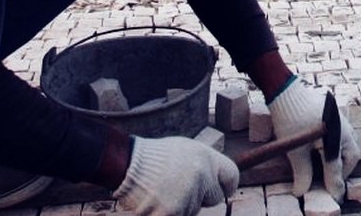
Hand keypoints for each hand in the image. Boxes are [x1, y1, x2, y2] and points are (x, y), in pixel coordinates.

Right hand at [112, 136, 238, 215]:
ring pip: (194, 209)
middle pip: (214, 198)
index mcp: (207, 157)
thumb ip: (204, 164)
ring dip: (182, 205)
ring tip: (163, 191)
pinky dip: (170, 213)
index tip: (223, 190)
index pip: (232, 176)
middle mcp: (202, 176)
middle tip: (181, 189)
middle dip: (201, 197)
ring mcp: (188, 195)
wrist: (128, 163)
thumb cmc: (155, 157)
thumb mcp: (185, 150)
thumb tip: (218, 179)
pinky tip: (157, 202)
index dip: (227, 186)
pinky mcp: (173, 212)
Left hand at [268, 79, 358, 197]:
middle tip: (332, 180)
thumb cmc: (291, 119)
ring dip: (342, 157)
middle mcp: (344, 128)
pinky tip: (327, 149)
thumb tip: (301, 191)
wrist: (286, 91)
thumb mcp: (295, 150)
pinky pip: (344, 134)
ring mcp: (341, 120)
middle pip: (351, 155)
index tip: (334, 195)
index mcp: (336, 137)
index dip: (334, 183)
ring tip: (330, 167)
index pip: (336, 166)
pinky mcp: (335, 115)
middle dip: (343, 169)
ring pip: (349, 144)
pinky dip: (339, 145)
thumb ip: (302, 172)